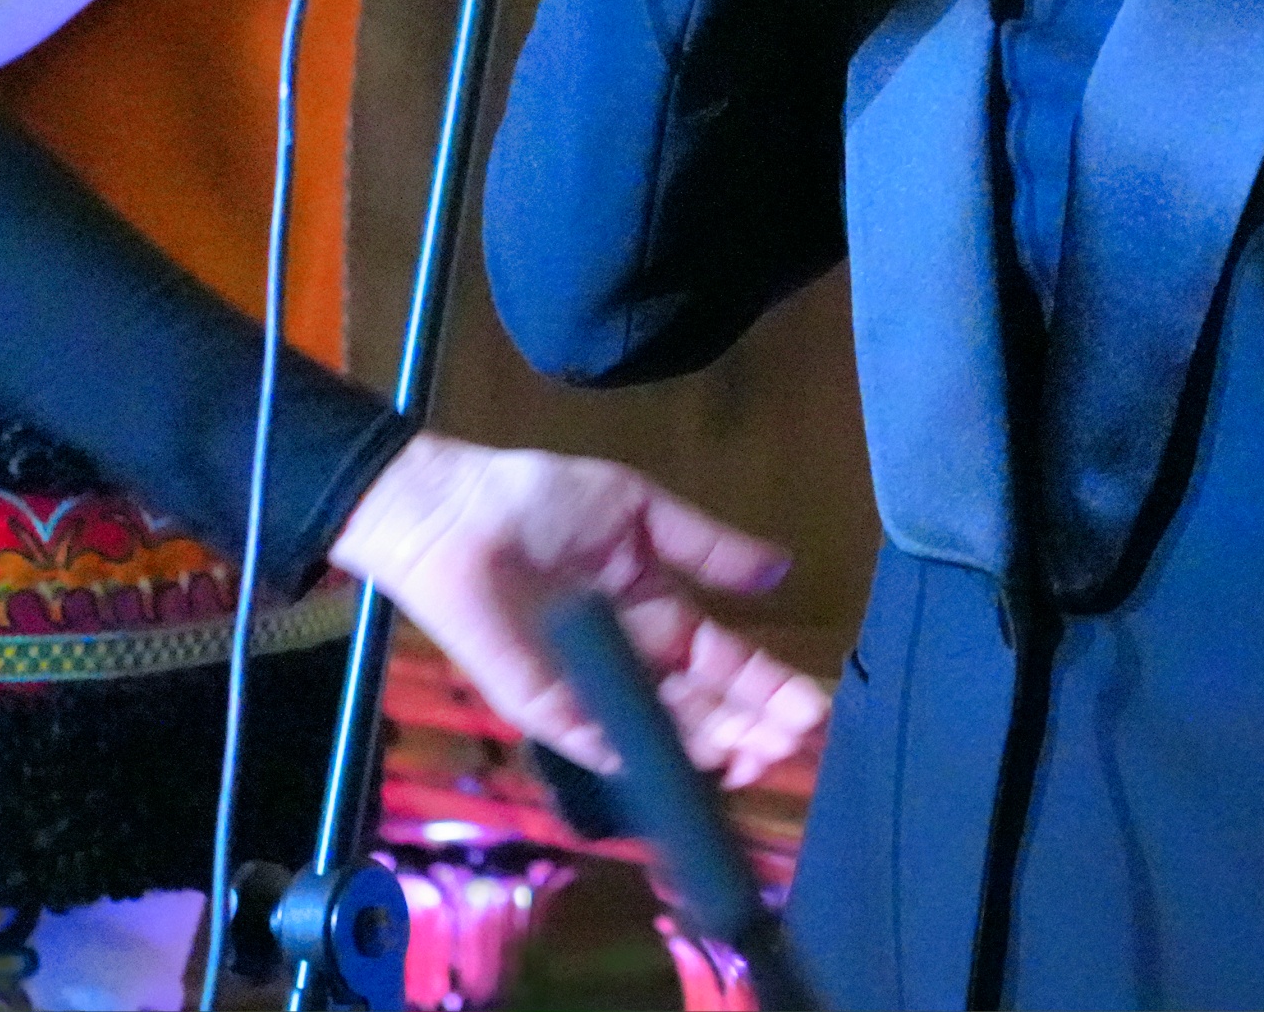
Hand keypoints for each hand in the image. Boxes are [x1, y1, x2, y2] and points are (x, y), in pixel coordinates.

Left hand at [325, 430, 827, 785]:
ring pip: (665, 734)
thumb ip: (705, 545)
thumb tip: (779, 569)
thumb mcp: (636, 509)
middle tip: (798, 739)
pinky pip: (601, 745)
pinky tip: (691, 765)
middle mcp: (632, 663)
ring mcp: (590, 692)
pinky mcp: (546, 710)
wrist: (453, 511)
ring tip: (763, 751)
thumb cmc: (538, 500)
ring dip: (717, 747)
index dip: (766, 685)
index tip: (810, 706)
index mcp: (656, 614)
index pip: (723, 661)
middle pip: (705, 708)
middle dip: (754, 726)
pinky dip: (644, 759)